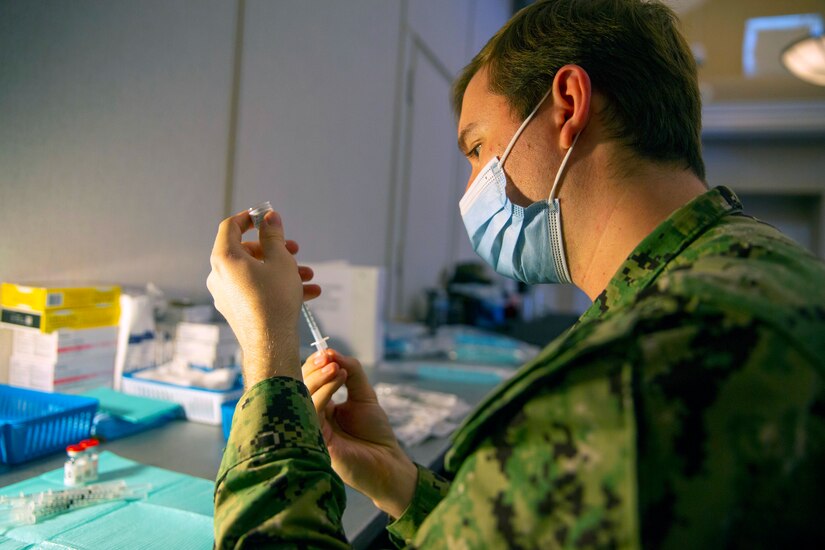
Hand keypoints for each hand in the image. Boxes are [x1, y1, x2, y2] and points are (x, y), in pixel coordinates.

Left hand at [207, 209, 319, 385]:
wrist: (271, 343)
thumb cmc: (274, 299)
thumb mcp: (280, 259)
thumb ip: (273, 235)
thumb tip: (269, 218)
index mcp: (224, 258)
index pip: (230, 226)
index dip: (248, 217)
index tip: (265, 217)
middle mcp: (219, 275)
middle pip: (246, 251)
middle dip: (275, 249)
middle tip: (295, 250)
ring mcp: (226, 294)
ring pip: (256, 272)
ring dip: (283, 270)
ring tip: (308, 276)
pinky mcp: (237, 309)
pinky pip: (257, 290)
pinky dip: (277, 287)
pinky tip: (307, 293)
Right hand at [302, 349, 416, 517]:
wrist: (387, 461)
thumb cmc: (375, 432)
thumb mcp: (364, 395)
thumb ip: (352, 372)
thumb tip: (332, 353)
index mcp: (321, 406)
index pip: (307, 381)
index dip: (313, 364)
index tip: (326, 353)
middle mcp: (312, 416)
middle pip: (299, 387)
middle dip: (312, 369)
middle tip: (328, 358)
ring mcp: (312, 429)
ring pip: (302, 398)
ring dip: (318, 378)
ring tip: (336, 368)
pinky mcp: (316, 439)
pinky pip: (311, 411)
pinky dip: (323, 392)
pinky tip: (337, 380)